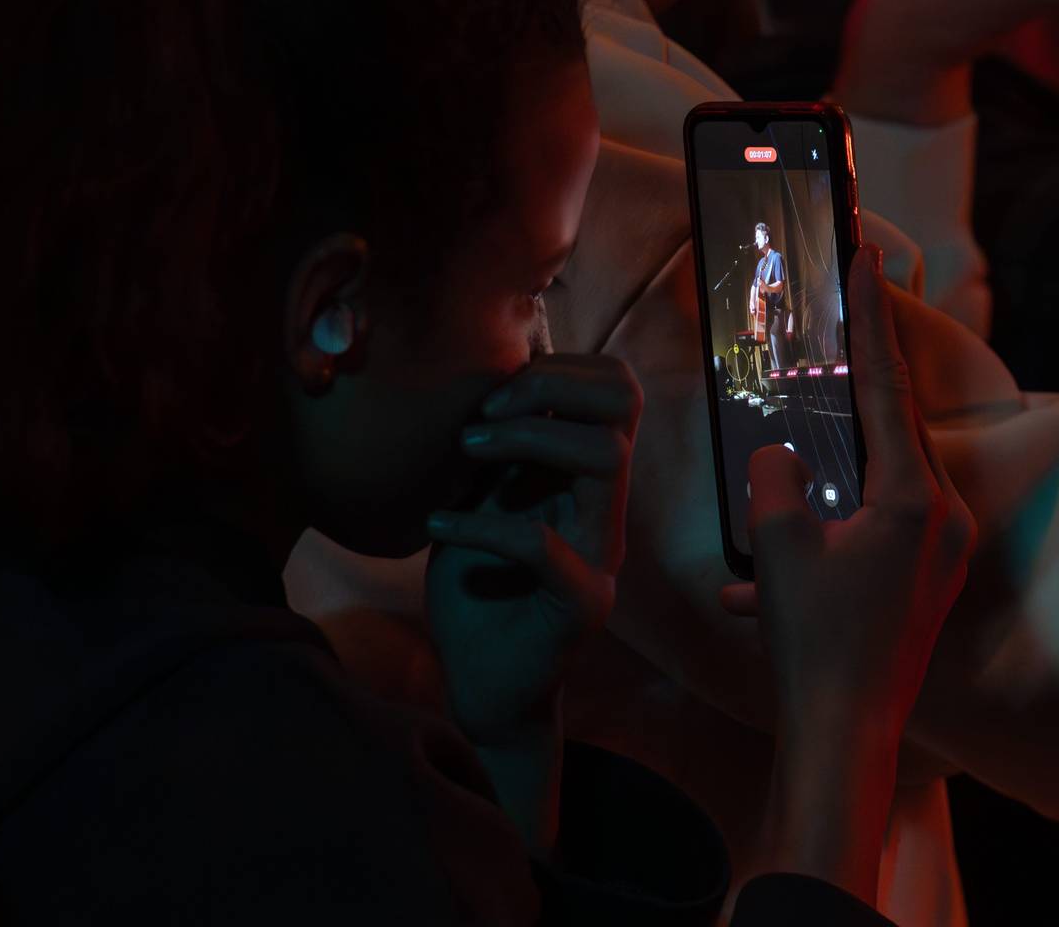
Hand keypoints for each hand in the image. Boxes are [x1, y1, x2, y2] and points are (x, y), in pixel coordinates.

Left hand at [423, 354, 637, 745]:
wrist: (486, 689)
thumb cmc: (478, 596)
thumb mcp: (478, 506)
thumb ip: (493, 457)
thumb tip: (471, 385)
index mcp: (586, 480)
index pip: (615, 389)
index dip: (560, 368)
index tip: (490, 394)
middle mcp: (604, 508)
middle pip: (622, 404)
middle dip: (551, 386)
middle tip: (484, 412)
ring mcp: (600, 553)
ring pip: (605, 457)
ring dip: (527, 439)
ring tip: (465, 452)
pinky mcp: (580, 603)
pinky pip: (542, 544)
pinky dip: (481, 524)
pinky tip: (436, 524)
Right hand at [718, 251, 972, 897]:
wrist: (845, 732)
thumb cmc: (815, 643)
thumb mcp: (780, 551)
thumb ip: (776, 483)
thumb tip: (778, 458)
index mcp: (915, 497)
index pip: (888, 387)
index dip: (872, 319)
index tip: (869, 255)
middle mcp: (942, 516)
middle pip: (898, 423)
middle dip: (868, 372)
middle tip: (855, 304)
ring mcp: (942, 551)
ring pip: (891, 473)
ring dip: (850, 449)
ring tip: (822, 410)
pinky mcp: (929, 581)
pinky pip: (886, 523)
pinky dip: (843, 514)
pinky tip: (791, 544)